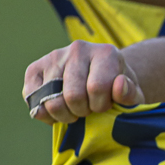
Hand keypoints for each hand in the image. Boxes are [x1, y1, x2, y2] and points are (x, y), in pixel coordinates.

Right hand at [24, 41, 144, 123]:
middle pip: (72, 95)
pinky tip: (59, 111)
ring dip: (64, 115)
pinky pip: (32, 98)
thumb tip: (119, 84)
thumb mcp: (132, 95)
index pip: (96, 87)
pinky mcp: (35, 68)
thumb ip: (130, 94)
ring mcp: (54, 57)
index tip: (106, 106)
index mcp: (106, 53)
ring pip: (51, 99)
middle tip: (89, 110)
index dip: (101, 106)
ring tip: (75, 111)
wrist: (102, 80)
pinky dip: (44, 113)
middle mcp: (78, 49)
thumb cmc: (118, 90)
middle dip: (83, 111)